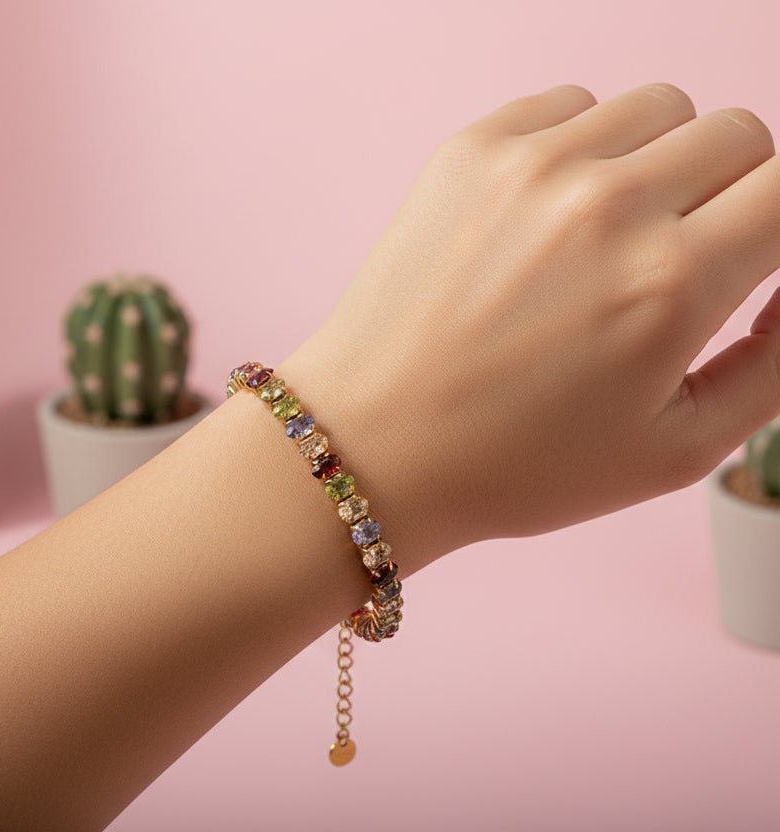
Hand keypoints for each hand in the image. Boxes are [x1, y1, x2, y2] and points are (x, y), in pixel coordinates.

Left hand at [278, 83, 779, 563]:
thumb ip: (774, 368)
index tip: (748, 257)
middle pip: (734, 135)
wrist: (375, 444)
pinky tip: (547, 221)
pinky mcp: (468, 152)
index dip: (777, 225)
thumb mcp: (674, 451)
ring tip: (606, 241)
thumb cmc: (515, 464)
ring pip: (656, 109)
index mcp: (671, 283)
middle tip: (674, 260)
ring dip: (656, 165)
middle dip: (728, 195)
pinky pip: (570, 108)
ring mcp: (530, 166)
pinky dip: (581, 150)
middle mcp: (607, 204)